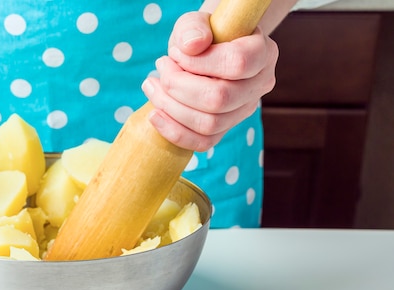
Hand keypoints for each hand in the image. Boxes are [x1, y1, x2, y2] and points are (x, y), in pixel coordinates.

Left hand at [142, 11, 278, 151]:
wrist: (205, 52)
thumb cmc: (203, 35)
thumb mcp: (196, 22)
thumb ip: (193, 27)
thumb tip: (192, 46)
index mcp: (263, 53)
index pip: (237, 63)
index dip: (198, 62)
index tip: (176, 53)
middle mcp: (259, 86)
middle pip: (220, 99)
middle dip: (178, 86)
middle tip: (160, 67)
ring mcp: (244, 111)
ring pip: (209, 124)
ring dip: (170, 107)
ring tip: (152, 86)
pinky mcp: (226, 129)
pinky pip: (203, 143)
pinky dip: (174, 132)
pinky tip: (155, 115)